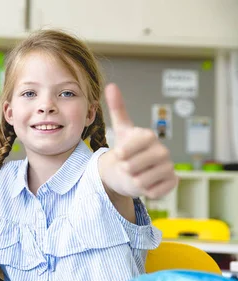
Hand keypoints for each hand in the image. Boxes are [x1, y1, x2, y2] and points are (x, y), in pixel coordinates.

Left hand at [102, 83, 177, 198]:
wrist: (133, 171)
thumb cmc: (127, 150)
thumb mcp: (121, 130)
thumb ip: (117, 108)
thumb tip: (111, 85)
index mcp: (148, 136)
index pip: (126, 150)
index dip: (120, 155)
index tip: (121, 154)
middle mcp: (162, 151)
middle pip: (131, 167)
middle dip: (124, 169)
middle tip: (128, 166)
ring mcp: (169, 167)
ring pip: (140, 181)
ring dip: (133, 180)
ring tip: (136, 173)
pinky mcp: (173, 182)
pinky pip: (152, 192)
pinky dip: (145, 190)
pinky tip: (147, 182)